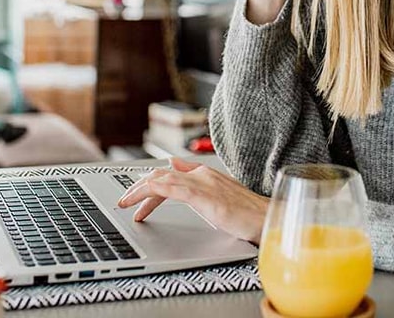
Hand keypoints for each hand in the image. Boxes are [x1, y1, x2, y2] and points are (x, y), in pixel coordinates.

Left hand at [116, 157, 268, 243]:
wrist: (268, 220)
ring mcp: (203, 182)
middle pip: (161, 174)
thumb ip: (200, 188)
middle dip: (139, 187)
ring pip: (161, 178)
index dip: (151, 185)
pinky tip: (139, 202)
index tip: (138, 200)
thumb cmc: (249, 215)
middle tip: (125, 202)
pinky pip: (169, 188)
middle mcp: (203, 174)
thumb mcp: (220, 199)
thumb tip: (178, 173)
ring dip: (138, 190)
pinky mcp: (203, 195)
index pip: (171, 173)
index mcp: (207, 175)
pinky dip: (149, 193)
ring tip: (125, 203)